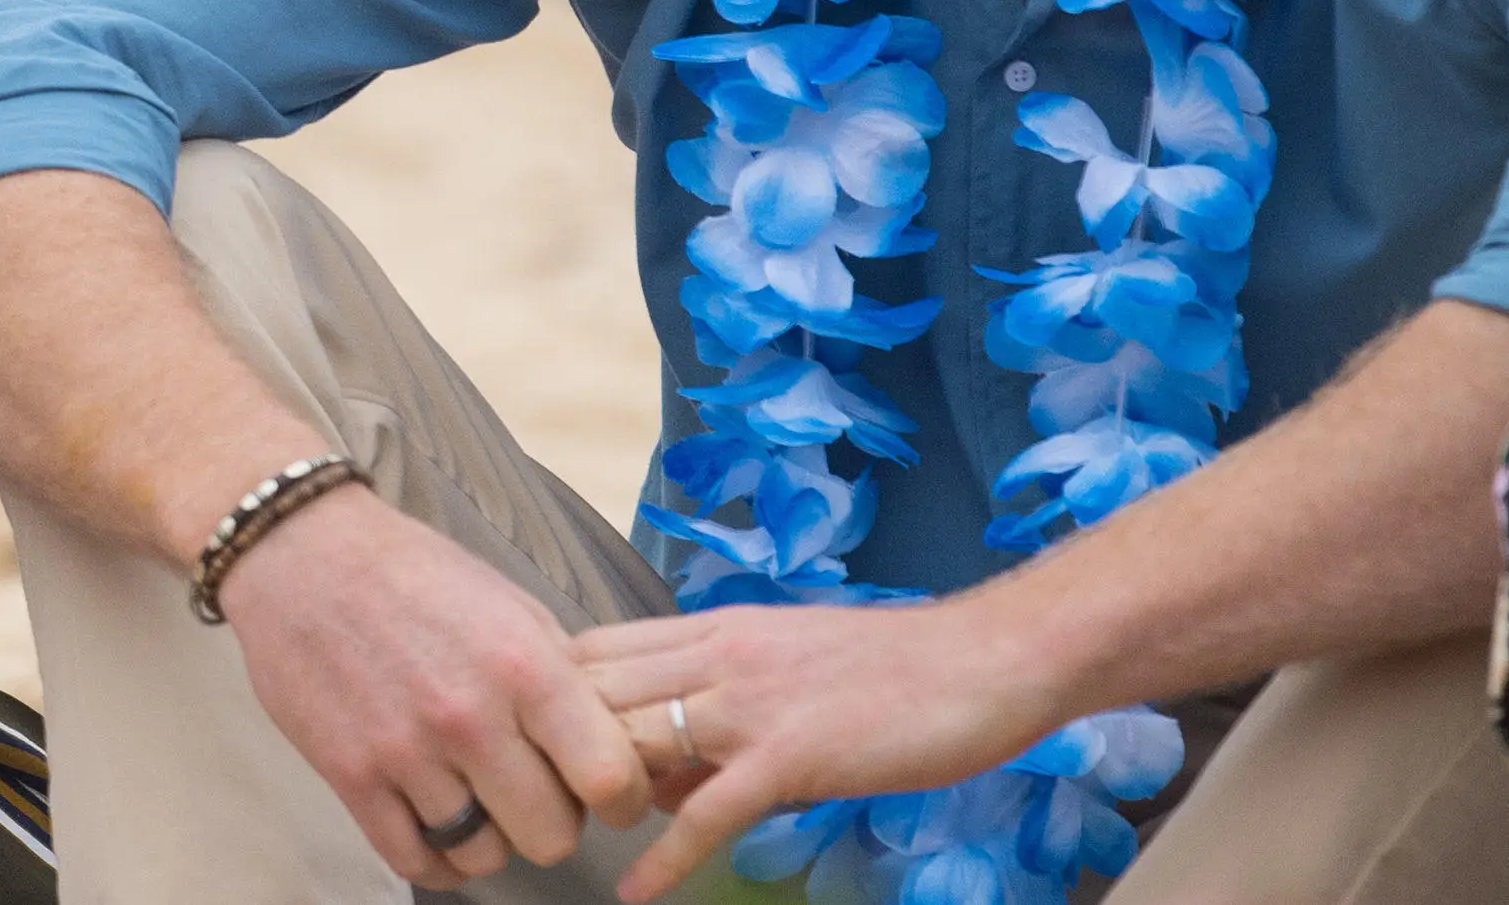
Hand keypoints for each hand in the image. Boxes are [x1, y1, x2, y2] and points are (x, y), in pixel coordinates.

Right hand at [218, 484, 652, 887]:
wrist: (302, 553)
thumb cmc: (415, 572)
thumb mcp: (509, 604)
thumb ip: (560, 677)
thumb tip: (605, 744)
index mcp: (524, 664)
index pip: (608, 776)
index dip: (623, 796)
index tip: (611, 793)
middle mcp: (469, 717)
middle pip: (551, 835)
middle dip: (553, 819)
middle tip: (534, 790)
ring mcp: (405, 753)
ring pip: (484, 856)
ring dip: (491, 837)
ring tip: (480, 800)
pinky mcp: (350, 777)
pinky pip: (415, 862)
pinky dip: (437, 860)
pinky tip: (440, 828)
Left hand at [573, 595, 1059, 901]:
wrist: (982, 659)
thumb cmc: (890, 669)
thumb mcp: (780, 669)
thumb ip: (710, 707)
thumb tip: (650, 768)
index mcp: (712, 629)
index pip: (594, 647)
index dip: (549, 695)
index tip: (526, 742)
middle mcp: (716, 655)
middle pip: (592, 688)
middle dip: (549, 743)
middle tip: (527, 801)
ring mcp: (750, 703)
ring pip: (634, 737)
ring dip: (592, 793)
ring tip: (560, 838)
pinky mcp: (790, 753)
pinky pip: (707, 811)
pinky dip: (665, 856)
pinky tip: (637, 891)